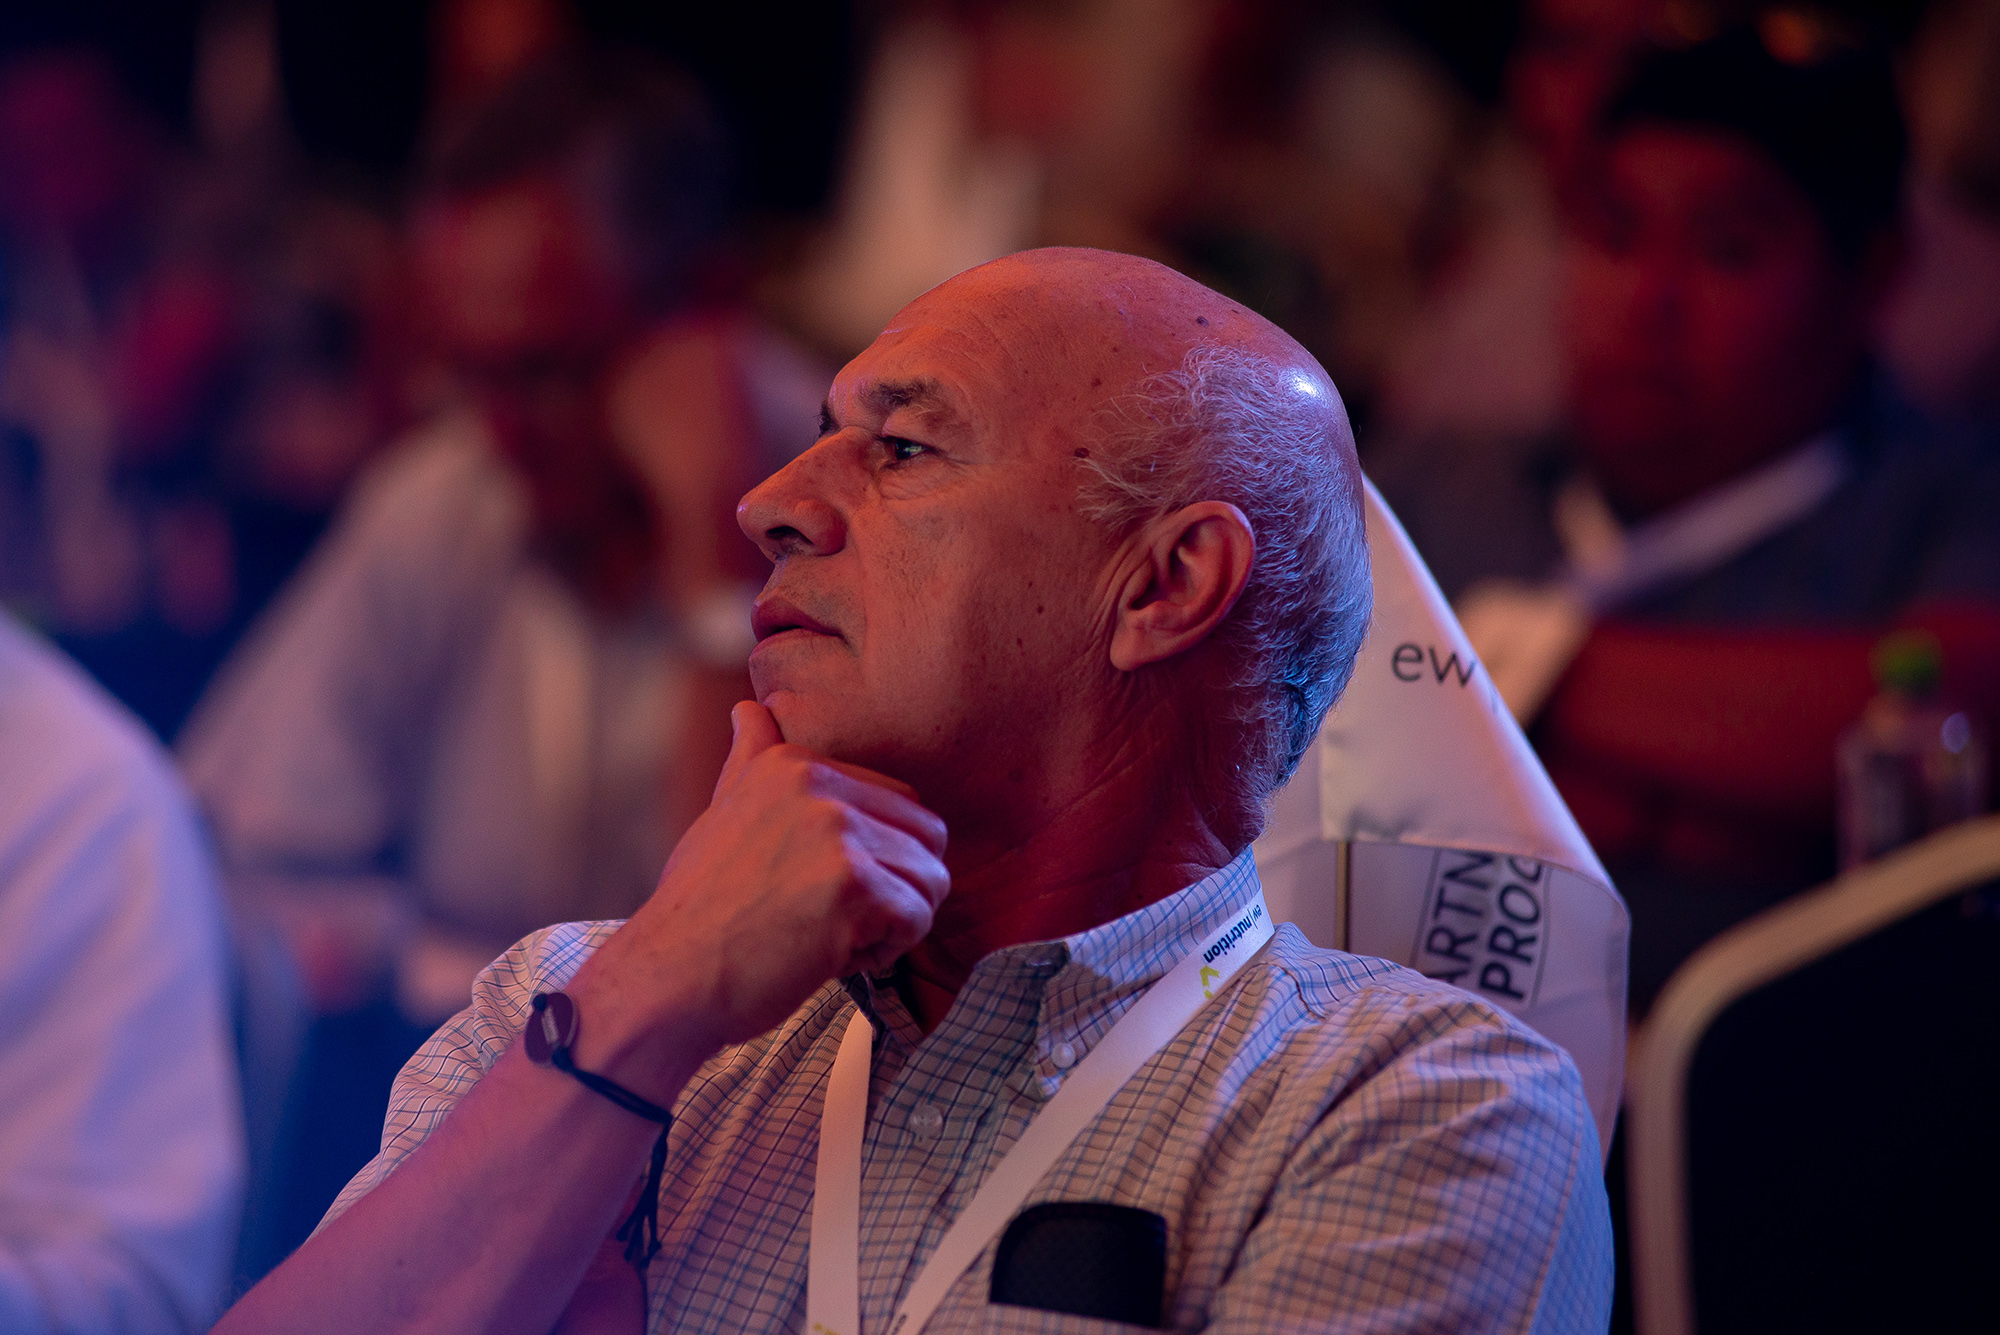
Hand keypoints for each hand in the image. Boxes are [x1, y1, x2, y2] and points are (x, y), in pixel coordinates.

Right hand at [571, 702, 948, 1079]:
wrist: (671, 975)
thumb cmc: (700, 907)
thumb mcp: (724, 811)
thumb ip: (751, 758)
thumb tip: (749, 708)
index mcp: (794, 764)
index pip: (899, 801)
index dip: (881, 855)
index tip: (828, 887)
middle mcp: (819, 788)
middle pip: (927, 835)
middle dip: (901, 885)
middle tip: (844, 918)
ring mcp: (839, 836)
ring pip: (930, 878)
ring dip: (895, 921)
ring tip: (836, 936)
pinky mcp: (854, 888)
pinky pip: (917, 919)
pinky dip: (885, 951)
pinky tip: (834, 956)